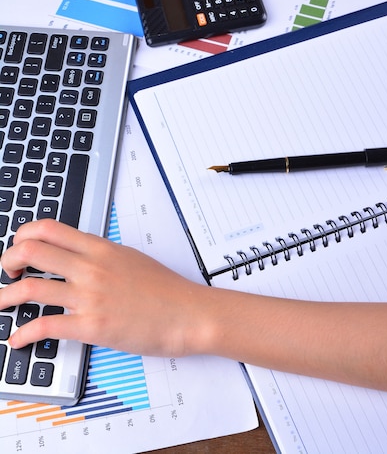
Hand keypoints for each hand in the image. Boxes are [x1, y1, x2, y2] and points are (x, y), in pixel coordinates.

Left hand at [0, 219, 207, 355]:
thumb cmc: (165, 289)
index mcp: (100, 248)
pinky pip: (46, 326)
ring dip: (6, 296)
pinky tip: (18, 339)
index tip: (19, 246)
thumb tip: (75, 255)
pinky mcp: (92, 326)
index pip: (49, 228)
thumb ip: (100, 255)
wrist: (188, 314)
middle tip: (7, 271)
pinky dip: (24, 334)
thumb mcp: (130, 258)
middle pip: (31, 251)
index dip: (24, 234)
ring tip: (1, 303)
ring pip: (31, 288)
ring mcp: (90, 296)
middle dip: (8, 260)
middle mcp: (91, 267)